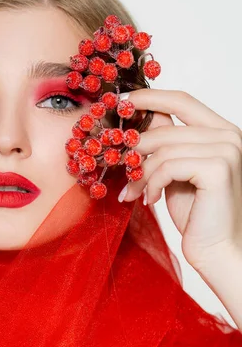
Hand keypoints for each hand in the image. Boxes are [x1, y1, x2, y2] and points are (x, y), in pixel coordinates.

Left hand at [119, 89, 241, 271]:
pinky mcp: (217, 168)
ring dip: (140, 173)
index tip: (121, 102)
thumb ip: (165, 146)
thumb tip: (138, 123)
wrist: (216, 249)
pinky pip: (167, 166)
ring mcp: (226, 150)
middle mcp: (228, 135)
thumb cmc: (197, 214)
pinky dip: (152, 183)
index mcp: (220, 131)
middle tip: (119, 168)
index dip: (149, 97)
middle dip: (135, 149)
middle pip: (165, 128)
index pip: (181, 100)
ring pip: (162, 149)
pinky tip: (150, 200)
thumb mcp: (176, 172)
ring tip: (134, 192)